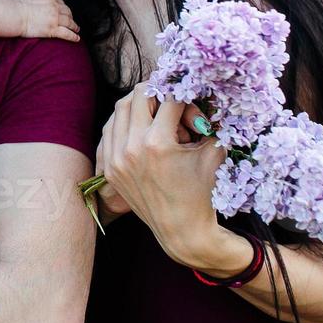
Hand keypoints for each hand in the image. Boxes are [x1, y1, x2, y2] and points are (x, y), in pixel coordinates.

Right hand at [19, 0, 79, 41]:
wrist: (16, 15)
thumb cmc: (19, 9)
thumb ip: (40, 2)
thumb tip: (41, 6)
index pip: (61, 3)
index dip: (65, 9)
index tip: (66, 12)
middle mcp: (54, 8)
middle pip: (68, 13)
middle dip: (71, 17)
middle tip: (72, 21)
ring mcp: (55, 19)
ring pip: (70, 23)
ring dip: (74, 27)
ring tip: (76, 29)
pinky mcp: (53, 29)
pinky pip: (67, 33)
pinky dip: (73, 36)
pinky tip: (76, 38)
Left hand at [94, 82, 225, 266]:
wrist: (181, 230)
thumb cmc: (202, 191)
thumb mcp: (212, 152)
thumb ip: (208, 121)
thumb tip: (203, 96)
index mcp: (157, 143)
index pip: (169, 100)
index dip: (185, 98)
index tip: (192, 102)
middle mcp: (132, 147)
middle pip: (139, 95)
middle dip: (158, 92)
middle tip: (171, 100)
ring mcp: (116, 158)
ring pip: (120, 109)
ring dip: (140, 104)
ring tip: (158, 113)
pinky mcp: (109, 167)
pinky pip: (110, 130)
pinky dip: (124, 122)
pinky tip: (141, 126)